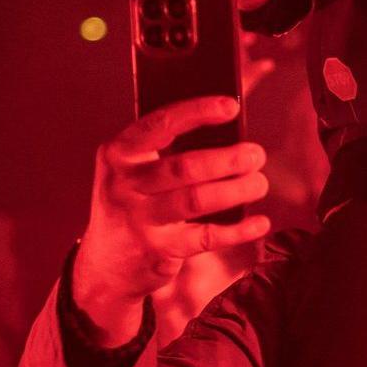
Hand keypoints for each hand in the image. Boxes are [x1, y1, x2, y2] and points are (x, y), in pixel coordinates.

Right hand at [72, 97, 273, 346]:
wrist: (106, 263)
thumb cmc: (134, 201)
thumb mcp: (136, 168)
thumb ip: (174, 138)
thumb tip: (238, 103)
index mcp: (119, 153)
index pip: (159, 125)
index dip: (197, 112)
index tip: (230, 106)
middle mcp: (124, 185)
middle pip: (184, 167)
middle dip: (227, 159)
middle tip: (256, 155)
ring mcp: (140, 220)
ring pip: (196, 200)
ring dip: (236, 190)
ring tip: (259, 183)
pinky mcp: (159, 251)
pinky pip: (206, 238)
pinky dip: (237, 230)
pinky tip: (260, 222)